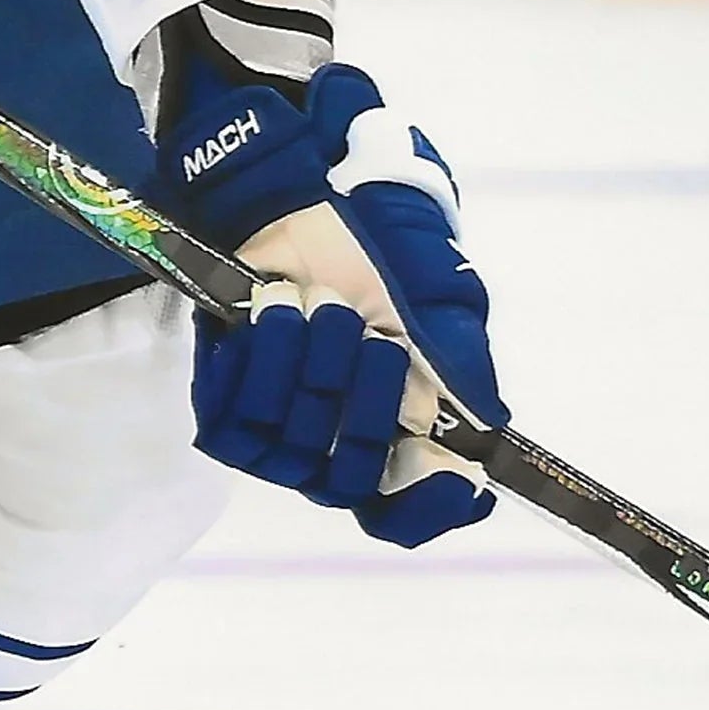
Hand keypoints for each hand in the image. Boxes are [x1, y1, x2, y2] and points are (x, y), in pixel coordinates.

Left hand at [160, 25, 502, 547]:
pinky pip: (235, 423)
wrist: (304, 195)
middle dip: (369, 407)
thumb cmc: (382, 249)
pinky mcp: (225, 403)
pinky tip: (276, 309)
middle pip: (352, 482)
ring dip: (313, 372)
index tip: (454, 480)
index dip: (428, 511)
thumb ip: (460, 371)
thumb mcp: (440, 303)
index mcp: (399, 430)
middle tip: (374, 336)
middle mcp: (339, 443)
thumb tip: (484, 439)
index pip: (406, 514)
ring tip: (321, 304)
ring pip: (292, 454)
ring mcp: (280, 430)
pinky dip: (262, 362)